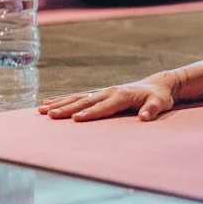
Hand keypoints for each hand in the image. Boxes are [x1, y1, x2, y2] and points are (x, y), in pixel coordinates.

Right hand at [38, 74, 175, 121]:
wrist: (158, 85)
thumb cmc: (159, 97)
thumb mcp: (161, 103)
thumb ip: (153, 109)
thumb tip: (144, 117)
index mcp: (121, 95)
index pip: (103, 106)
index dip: (90, 112)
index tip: (75, 118)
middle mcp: (108, 91)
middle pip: (84, 101)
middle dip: (67, 108)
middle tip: (50, 115)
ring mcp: (102, 91)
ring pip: (77, 98)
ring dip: (59, 103)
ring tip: (41, 110)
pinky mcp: (99, 94)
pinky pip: (78, 96)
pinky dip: (63, 99)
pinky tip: (49, 103)